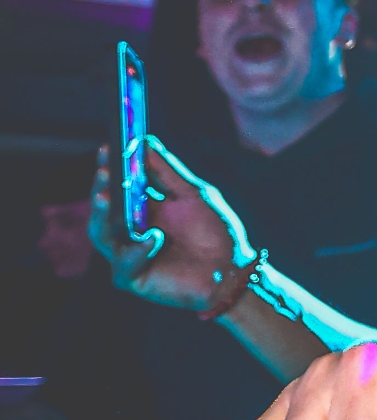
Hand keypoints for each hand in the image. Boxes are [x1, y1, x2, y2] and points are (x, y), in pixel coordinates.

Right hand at [91, 139, 248, 309]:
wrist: (232, 270)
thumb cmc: (216, 232)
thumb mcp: (193, 194)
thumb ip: (167, 172)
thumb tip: (144, 142)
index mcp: (144, 208)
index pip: (118, 185)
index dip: (110, 166)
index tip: (106, 146)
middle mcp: (132, 230)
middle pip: (104, 209)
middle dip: (101, 188)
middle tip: (104, 172)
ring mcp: (129, 253)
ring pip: (101, 234)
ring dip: (102, 216)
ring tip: (106, 198)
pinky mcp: (133, 277)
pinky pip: (123, 262)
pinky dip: (137, 250)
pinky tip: (154, 238)